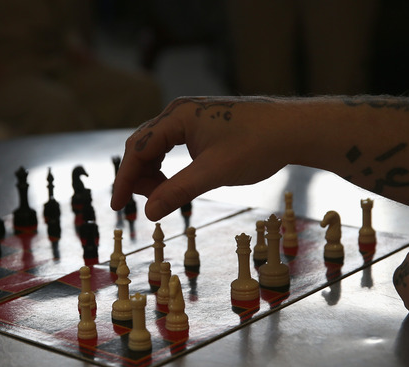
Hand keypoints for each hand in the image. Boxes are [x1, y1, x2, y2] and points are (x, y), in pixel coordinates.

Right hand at [111, 96, 293, 220]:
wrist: (292, 129)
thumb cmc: (257, 145)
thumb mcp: (214, 173)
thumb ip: (178, 191)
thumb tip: (149, 212)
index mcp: (176, 117)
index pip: (137, 150)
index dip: (125, 180)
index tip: (116, 206)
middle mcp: (179, 112)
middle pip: (142, 146)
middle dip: (139, 177)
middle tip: (146, 205)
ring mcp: (191, 117)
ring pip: (157, 146)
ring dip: (153, 173)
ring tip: (164, 196)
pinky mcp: (203, 124)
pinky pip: (172, 145)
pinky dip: (168, 166)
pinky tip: (176, 182)